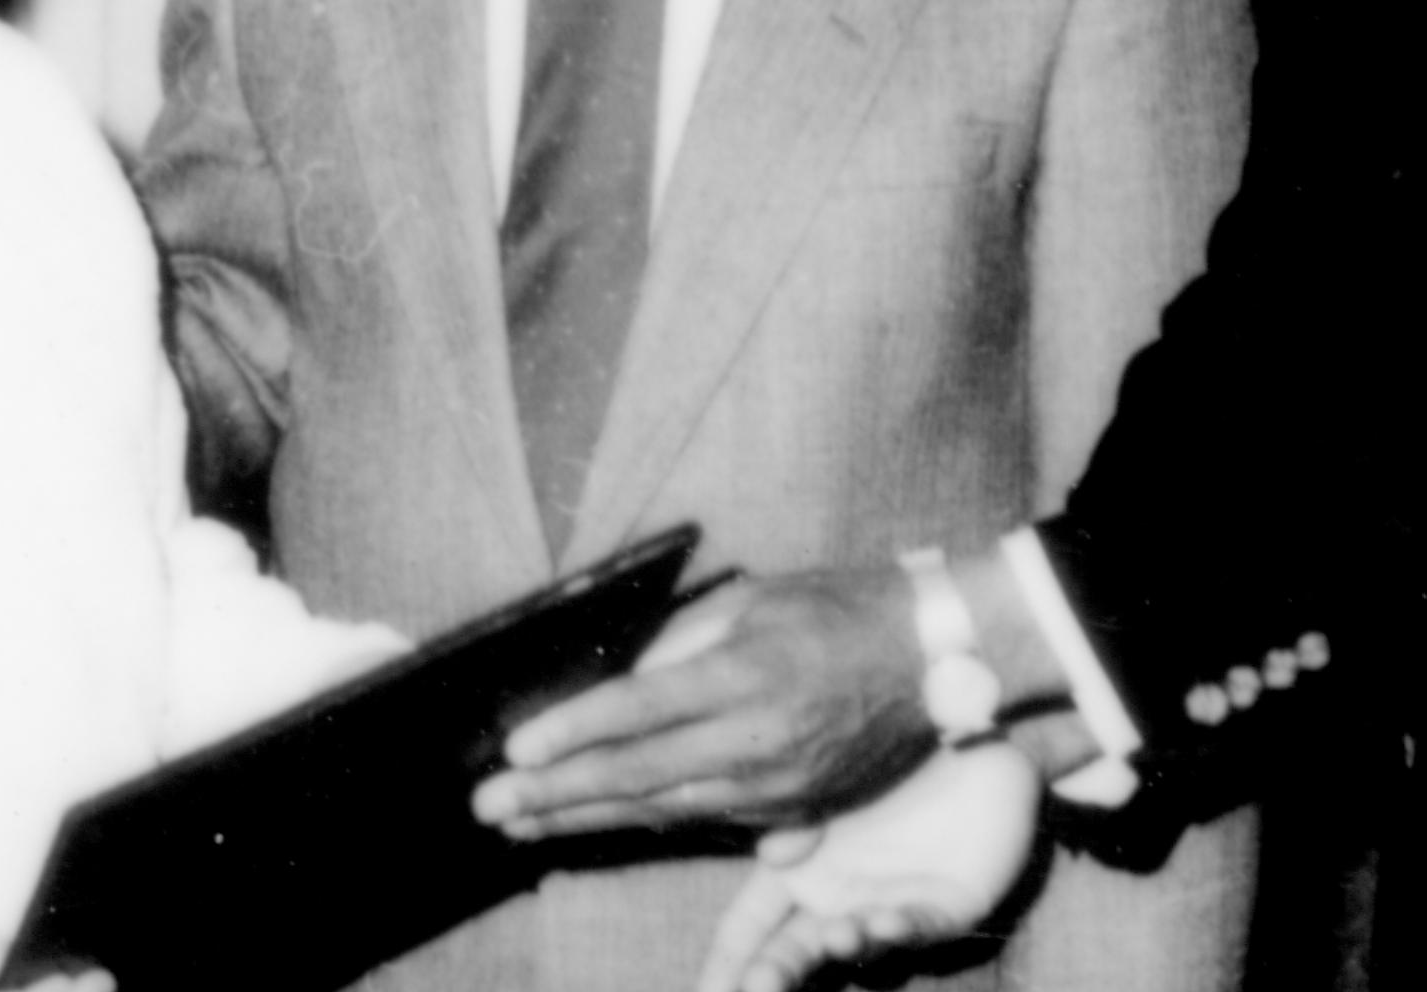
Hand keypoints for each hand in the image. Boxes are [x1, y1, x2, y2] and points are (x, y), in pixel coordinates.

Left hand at [471, 569, 932, 837]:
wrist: (936, 657)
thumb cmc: (840, 610)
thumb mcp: (757, 601)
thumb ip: (685, 644)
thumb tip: (621, 682)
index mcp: (748, 676)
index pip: (640, 711)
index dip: (573, 734)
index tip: (516, 750)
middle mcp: (759, 742)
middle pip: (637, 776)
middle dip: (555, 795)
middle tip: (489, 806)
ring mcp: (777, 786)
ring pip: (662, 810)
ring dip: (586, 819)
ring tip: (523, 823)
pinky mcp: (793, 810)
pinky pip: (702, 819)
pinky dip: (642, 822)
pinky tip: (594, 825)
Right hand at [695, 741, 1042, 991]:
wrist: (967, 728)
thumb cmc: (887, 751)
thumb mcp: (820, 782)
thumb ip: (791, 820)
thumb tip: (773, 857)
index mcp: (797, 874)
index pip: (747, 928)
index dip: (723, 966)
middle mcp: (838, 900)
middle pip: (790, 950)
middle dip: (767, 976)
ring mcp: (888, 907)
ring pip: (853, 944)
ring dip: (839, 948)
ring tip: (834, 939)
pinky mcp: (945, 905)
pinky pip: (918, 924)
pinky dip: (898, 926)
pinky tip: (881, 919)